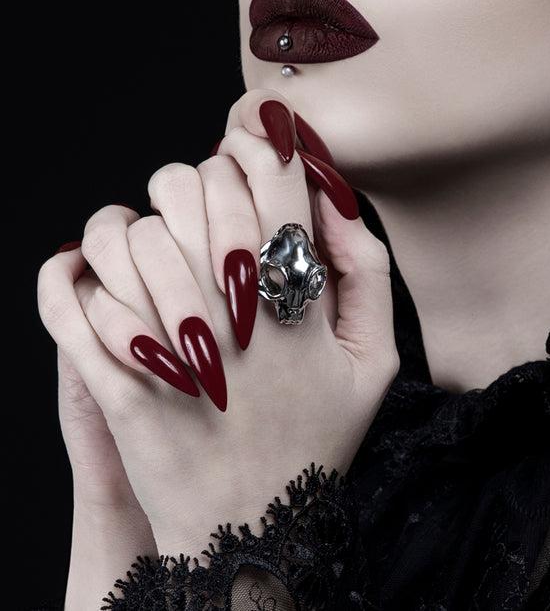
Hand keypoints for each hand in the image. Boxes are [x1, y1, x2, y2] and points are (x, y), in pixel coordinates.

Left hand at [37, 88, 399, 559]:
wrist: (251, 532)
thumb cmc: (314, 438)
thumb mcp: (371, 360)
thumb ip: (366, 273)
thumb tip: (330, 201)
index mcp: (296, 303)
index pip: (273, 180)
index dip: (259, 138)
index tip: (248, 130)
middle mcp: (231, 317)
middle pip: (193, 187)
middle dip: (195, 176)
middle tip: (199, 201)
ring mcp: (169, 351)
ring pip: (126, 234)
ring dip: (127, 224)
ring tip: (140, 243)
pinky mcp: (114, 386)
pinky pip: (68, 301)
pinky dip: (64, 275)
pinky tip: (80, 272)